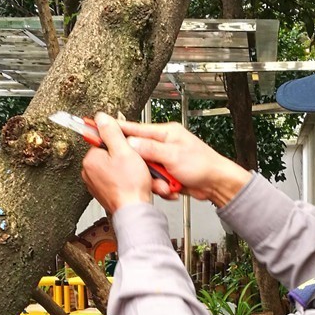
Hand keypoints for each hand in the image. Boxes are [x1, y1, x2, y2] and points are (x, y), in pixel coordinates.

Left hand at [81, 113, 153, 212]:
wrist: (134, 211)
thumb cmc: (130, 186)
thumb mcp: (124, 150)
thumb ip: (111, 132)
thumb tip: (101, 118)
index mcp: (90, 159)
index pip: (103, 139)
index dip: (120, 141)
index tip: (128, 145)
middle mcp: (89, 172)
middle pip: (110, 153)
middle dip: (125, 156)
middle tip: (135, 162)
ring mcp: (96, 184)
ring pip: (115, 167)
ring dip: (127, 168)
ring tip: (136, 174)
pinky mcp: (105, 193)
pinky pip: (116, 180)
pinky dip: (126, 180)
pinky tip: (133, 183)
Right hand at [115, 120, 250, 205]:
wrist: (216, 184)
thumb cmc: (203, 165)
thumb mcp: (173, 154)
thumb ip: (150, 148)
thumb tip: (130, 143)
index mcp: (165, 133)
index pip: (134, 129)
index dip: (116, 129)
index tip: (99, 127)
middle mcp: (162, 144)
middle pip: (137, 152)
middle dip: (140, 166)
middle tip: (146, 172)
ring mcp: (164, 159)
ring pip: (144, 169)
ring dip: (153, 179)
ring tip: (165, 183)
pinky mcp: (166, 173)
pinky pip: (153, 180)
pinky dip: (159, 186)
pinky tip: (169, 188)